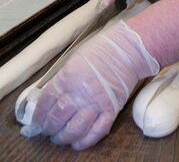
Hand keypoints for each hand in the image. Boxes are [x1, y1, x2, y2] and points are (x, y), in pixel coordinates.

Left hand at [28, 20, 158, 149]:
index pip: (46, 102)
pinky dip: (85, 141)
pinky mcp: (111, 109)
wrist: (127, 49)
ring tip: (61, 138)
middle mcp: (79, 92)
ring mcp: (96, 102)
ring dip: (64, 137)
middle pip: (57, 118)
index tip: (37, 121)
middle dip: (50, 128)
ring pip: (74, 129)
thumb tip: (50, 100)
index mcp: (67, 78)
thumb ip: (62, 80)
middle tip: (48, 131)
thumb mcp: (74, 61)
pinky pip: (96, 131)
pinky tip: (78, 143)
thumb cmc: (100, 51)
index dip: (39, 115)